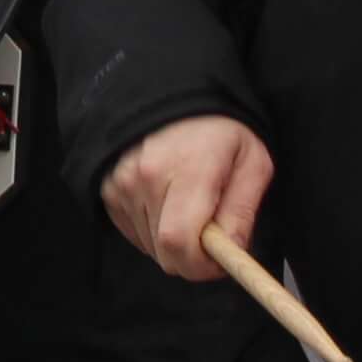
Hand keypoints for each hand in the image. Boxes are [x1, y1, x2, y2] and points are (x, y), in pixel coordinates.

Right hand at [101, 114, 271, 283]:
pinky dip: (154, 231)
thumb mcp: (252, 162)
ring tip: (190, 209)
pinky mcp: (109, 188)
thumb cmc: (220, 130)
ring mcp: (122, 183)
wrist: (175, 95)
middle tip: (212, 240)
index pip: (179, 241)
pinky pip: (133, 233)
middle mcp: (146, 176)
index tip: (218, 263)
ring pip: (150, 247)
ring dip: (173, 243)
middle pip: (164, 252)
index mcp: (188, 168)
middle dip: (192, 258)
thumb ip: (243, 210)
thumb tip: (231, 253)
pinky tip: (168, 203)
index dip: (200, 266)